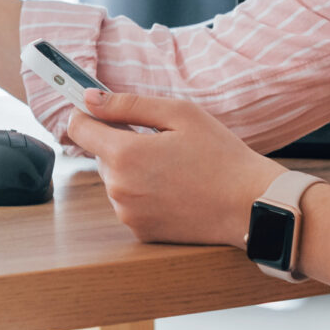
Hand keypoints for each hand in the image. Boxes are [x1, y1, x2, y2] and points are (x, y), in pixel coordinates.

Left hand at [64, 89, 285, 245]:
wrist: (251, 205)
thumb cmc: (221, 155)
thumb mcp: (179, 114)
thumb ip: (128, 104)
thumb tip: (90, 98)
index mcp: (125, 155)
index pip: (78, 128)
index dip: (86, 113)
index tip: (99, 109)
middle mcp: (118, 188)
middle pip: (100, 154)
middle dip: (121, 143)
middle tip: (161, 140)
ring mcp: (128, 214)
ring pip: (115, 179)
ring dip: (133, 170)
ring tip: (174, 167)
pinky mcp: (141, 231)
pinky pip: (130, 203)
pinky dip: (144, 193)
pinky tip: (175, 189)